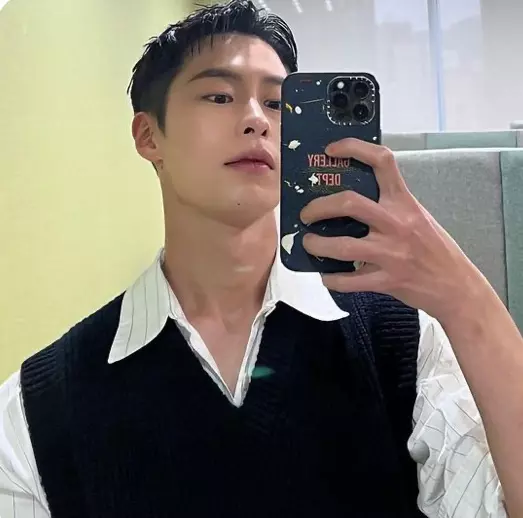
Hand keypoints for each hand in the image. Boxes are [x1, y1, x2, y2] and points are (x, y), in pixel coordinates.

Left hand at [300, 138, 488, 321]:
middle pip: (349, 203)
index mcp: (404, 203)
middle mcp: (397, 223)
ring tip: (309, 243)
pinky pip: (350, 281)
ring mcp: (392, 253)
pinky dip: (332, 279)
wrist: (457, 287)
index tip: (331, 150)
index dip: (353, 148)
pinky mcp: (387, 280)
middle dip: (319, 207)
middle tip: (307, 214)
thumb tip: (347, 202)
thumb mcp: (417, 217)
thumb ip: (389, 206)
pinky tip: (327, 276)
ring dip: (317, 245)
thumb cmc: (435, 249)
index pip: (382, 162)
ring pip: (343, 246)